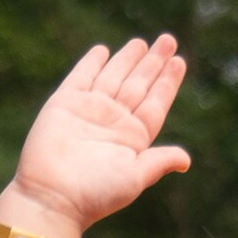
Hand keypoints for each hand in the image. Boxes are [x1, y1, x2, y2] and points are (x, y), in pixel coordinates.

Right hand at [8, 33, 192, 235]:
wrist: (52, 196)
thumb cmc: (95, 193)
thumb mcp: (135, 178)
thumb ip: (159, 162)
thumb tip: (185, 161)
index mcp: (132, 137)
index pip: (155, 102)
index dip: (167, 82)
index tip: (179, 61)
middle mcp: (112, 121)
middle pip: (138, 84)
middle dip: (153, 62)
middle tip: (168, 40)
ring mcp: (88, 110)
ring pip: (114, 76)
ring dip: (127, 58)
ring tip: (141, 42)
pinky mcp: (64, 104)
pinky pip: (81, 77)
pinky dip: (91, 63)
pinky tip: (103, 50)